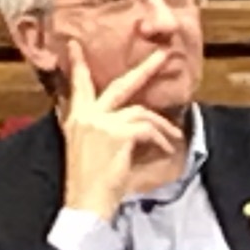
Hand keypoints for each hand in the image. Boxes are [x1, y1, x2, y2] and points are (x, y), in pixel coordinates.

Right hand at [58, 50, 183, 218]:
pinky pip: (148, 129)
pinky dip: (160, 138)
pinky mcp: (118, 134)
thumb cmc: (89, 184)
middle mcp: (87, 116)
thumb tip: (131, 124)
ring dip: (161, 125)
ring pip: (141, 112)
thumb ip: (101, 131)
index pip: (78, 86)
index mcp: (76, 119)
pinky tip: (166, 149)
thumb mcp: (88, 150)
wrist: (86, 202)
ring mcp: (102, 123)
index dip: (80, 65)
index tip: (76, 46)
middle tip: (162, 55)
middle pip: (119, 85)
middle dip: (144, 69)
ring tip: (173, 137)